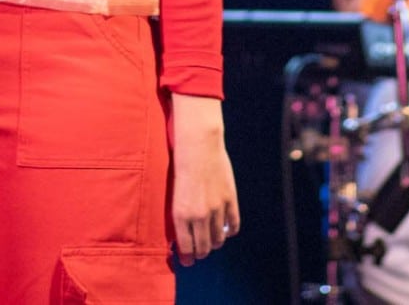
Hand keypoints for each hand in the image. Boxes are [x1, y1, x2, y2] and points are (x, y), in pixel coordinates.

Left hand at [168, 93, 238, 265]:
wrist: (198, 146)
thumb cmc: (181, 167)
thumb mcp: (175, 194)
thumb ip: (180, 214)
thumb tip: (183, 232)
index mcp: (180, 215)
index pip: (186, 246)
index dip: (187, 257)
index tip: (187, 261)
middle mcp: (198, 216)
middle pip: (203, 246)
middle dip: (200, 253)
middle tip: (199, 254)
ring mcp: (216, 209)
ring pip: (218, 238)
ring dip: (215, 243)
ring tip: (213, 243)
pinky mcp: (229, 200)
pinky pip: (233, 224)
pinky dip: (230, 231)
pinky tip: (227, 232)